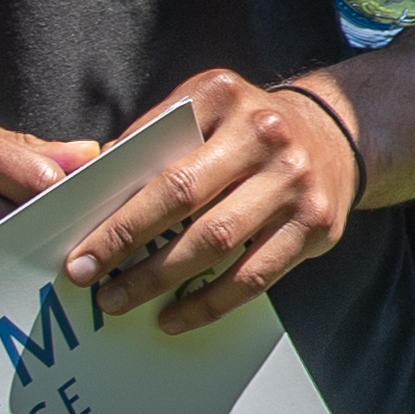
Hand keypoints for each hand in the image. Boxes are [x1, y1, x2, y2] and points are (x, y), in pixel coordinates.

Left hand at [60, 70, 367, 333]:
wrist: (339, 133)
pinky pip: (253, 276)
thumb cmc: (247, 131)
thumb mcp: (205, 110)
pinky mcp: (316, 224)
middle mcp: (264, 133)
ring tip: (119, 300)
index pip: (156, 153)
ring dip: (158, 278)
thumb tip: (90, 189)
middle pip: (181, 195)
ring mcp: (294, 180)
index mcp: (223, 96)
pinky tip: (174, 317)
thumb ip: (153, 140)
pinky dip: (208, 303)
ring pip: (215, 240)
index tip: (75, 240)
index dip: (115, 201)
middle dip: (125, 240)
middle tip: (83, 275)